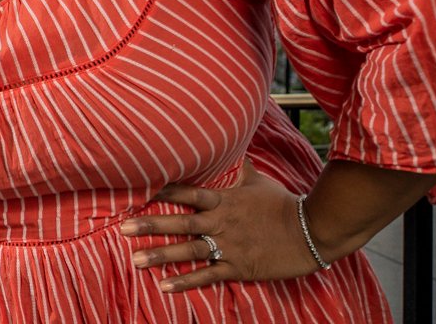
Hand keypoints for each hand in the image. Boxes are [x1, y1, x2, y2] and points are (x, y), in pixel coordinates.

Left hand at [119, 160, 321, 291]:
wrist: (311, 230)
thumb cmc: (283, 203)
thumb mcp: (258, 181)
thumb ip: (239, 169)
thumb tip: (233, 149)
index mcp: (225, 199)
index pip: (188, 191)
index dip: (163, 190)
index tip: (139, 187)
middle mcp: (222, 222)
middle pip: (181, 222)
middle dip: (151, 225)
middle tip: (124, 228)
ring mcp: (228, 246)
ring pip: (188, 251)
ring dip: (161, 255)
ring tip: (136, 259)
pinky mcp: (238, 267)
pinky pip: (207, 275)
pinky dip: (185, 282)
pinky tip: (165, 286)